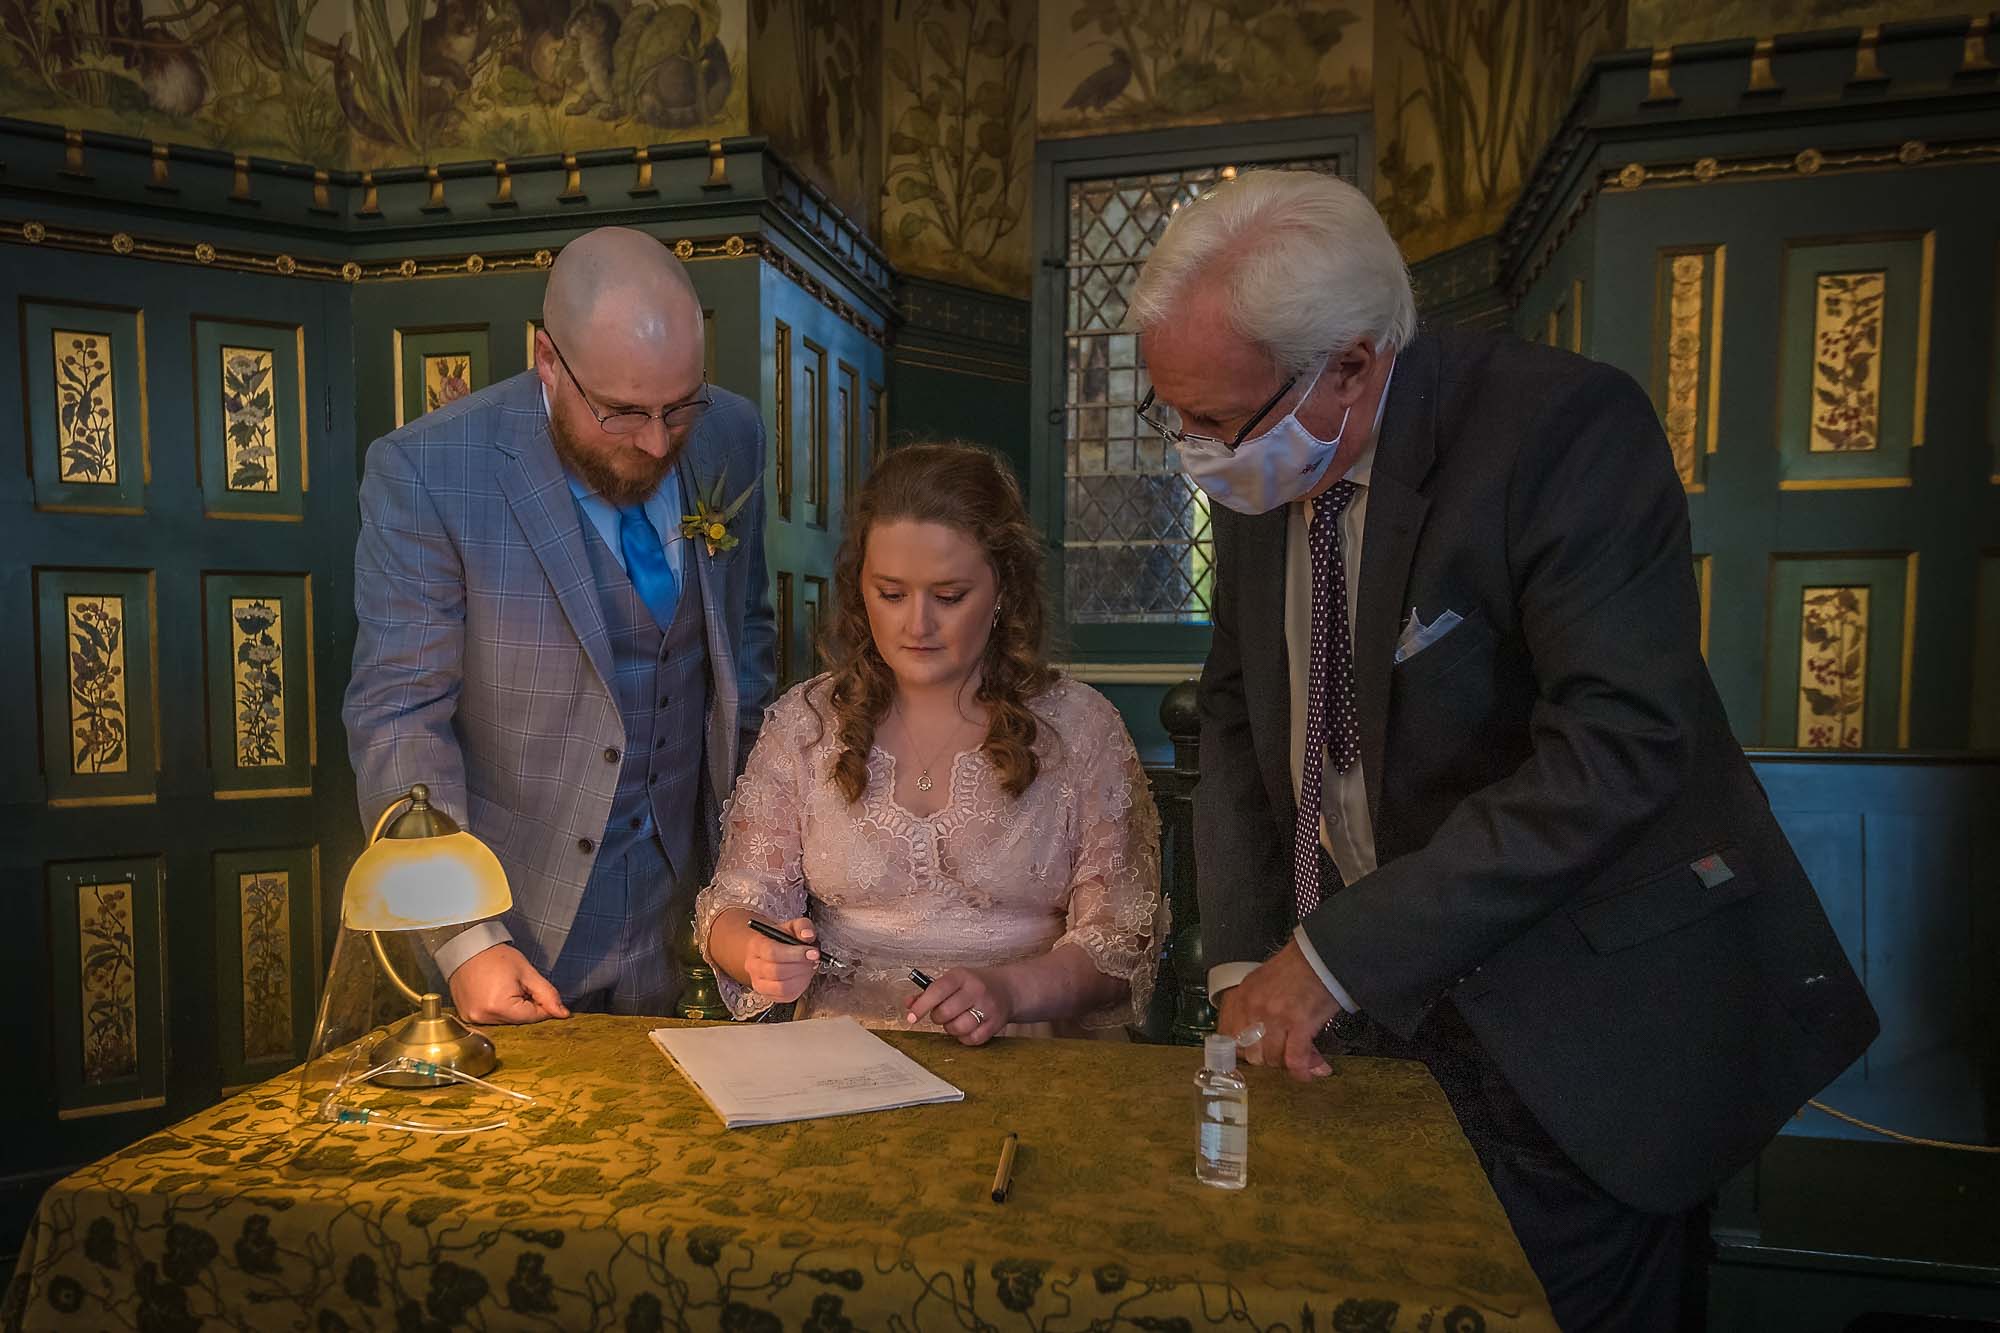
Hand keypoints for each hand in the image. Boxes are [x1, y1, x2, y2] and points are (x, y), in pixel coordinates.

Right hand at [448, 944, 570, 1024]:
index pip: (533, 1018)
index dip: (542, 1005)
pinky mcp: (466, 1017)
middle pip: (519, 1021)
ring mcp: (472, 1019)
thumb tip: (563, 1014)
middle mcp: (483, 1017)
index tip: (539, 992)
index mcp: (499, 1007)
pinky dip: (498, 1009)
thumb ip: (548, 995)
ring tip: (503, 987)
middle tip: (519, 985)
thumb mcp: (527, 973)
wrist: (466, 948)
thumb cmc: (495, 956)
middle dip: (525, 1006)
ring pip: (506, 1021)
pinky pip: (491, 1019)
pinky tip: (494, 993)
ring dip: (511, 1009)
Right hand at [741, 916, 820, 1002]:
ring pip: (782, 987)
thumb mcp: (793, 926)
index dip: (796, 954)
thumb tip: (808, 935)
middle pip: (777, 971)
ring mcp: (758, 983)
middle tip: (814, 960)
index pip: (773, 952)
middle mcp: (753, 966)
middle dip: (801, 967)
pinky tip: (803, 976)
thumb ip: (802, 927)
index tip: (813, 952)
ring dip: (802, 978)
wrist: (771, 951)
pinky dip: (800, 987)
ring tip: (809, 968)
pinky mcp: (768, 995)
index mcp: (757, 945)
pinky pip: (786, 996)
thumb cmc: (782, 939)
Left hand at [904, 967, 1011, 1045]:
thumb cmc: (973, 985)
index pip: (937, 990)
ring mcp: (988, 1008)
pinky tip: (967, 1027)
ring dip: (951, 1028)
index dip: (922, 1006)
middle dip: (938, 1017)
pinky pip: (972, 1039)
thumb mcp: (953, 980)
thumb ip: (929, 992)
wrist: (1008, 989)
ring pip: (958, 1028)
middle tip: (942, 1013)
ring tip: (956, 1019)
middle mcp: (976, 990)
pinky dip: (964, 1037)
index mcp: (962, 976)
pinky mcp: (995, 1024)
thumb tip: (909, 1004)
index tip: (911, 1017)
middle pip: (945, 1013)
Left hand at [1216, 940, 1337, 1080]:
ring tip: (1302, 1060)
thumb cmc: (1294, 968)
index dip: (1241, 1051)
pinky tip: (1309, 1071)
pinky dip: (1302, 1070)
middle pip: (1251, 1053)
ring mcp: (1275, 1017)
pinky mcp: (1299, 1024)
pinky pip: (1295, 1059)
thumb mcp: (1261, 983)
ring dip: (1287, 1064)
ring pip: (1272, 1058)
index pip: (1228, 1037)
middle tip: (1284, 1054)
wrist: (1319, 957)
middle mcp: (1253, 1009)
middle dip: (1268, 1059)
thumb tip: (1260, 1040)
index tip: (1254, 1054)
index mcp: (1242, 997)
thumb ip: (1254, 1010)